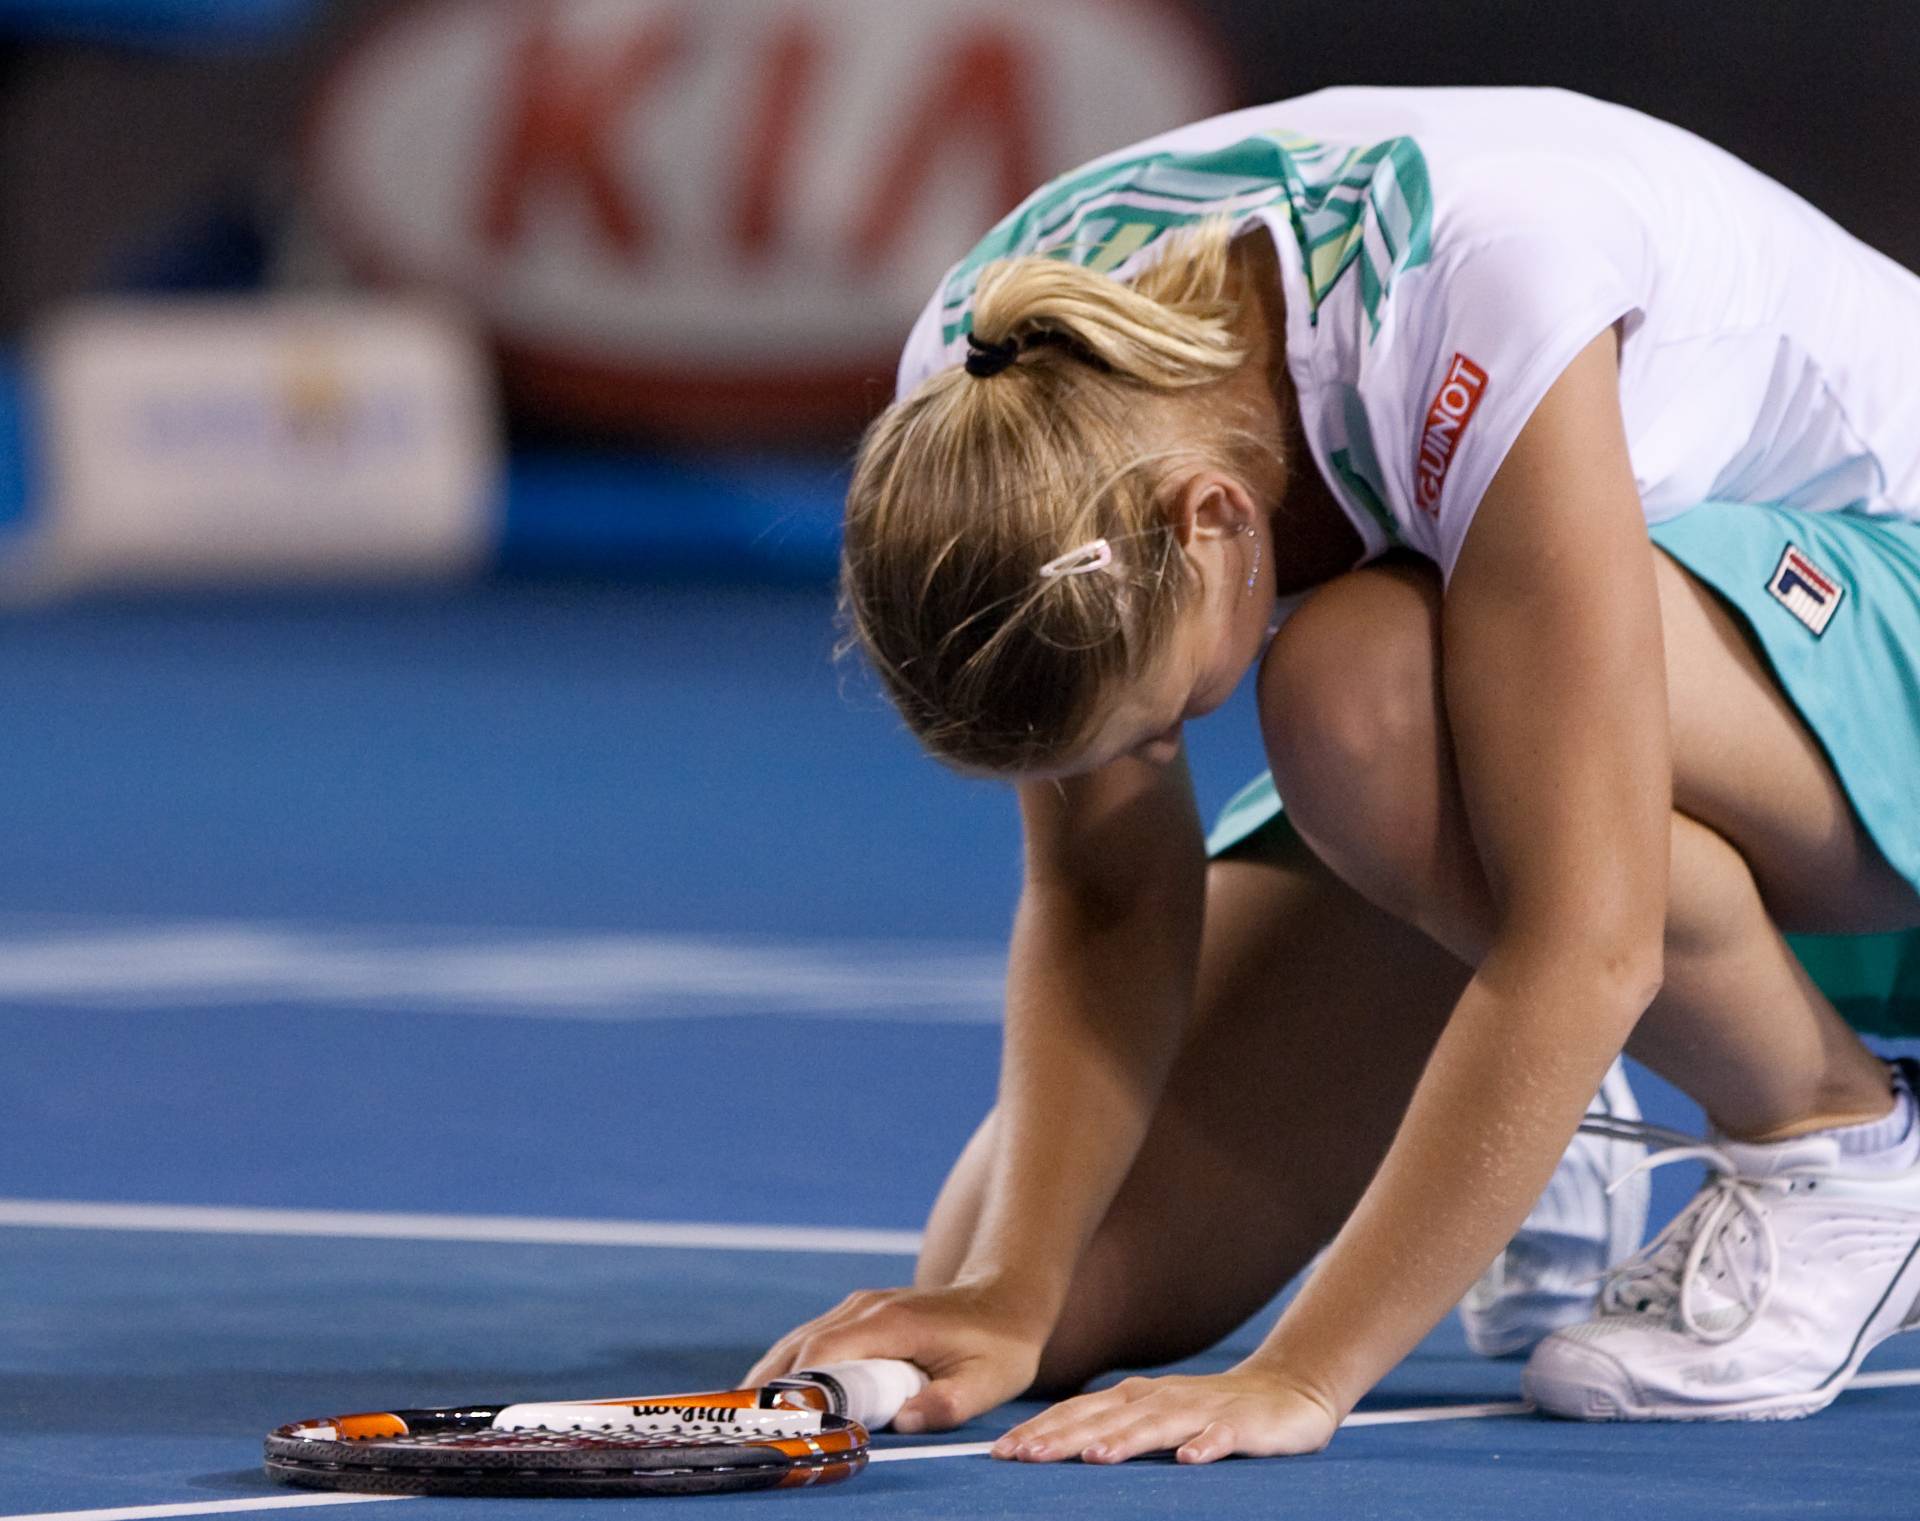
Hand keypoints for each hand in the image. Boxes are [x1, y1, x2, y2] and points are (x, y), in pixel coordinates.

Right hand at [746, 1279, 1044, 1432]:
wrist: (1008, 1295)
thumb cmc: (1001, 1343)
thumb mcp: (989, 1381)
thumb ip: (948, 1403)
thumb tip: (904, 1421)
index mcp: (891, 1323)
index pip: (826, 1355)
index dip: (796, 1390)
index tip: (771, 1423)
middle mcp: (865, 1308)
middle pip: (799, 1348)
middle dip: (767, 1386)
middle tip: (738, 1429)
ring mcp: (859, 1307)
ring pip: (799, 1341)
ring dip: (771, 1376)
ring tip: (742, 1417)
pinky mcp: (858, 1314)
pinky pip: (812, 1340)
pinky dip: (787, 1366)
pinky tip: (770, 1395)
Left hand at [991, 1366, 1338, 1464]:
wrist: (1287, 1391)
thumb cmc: (1208, 1412)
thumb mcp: (1153, 1417)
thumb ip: (1111, 1428)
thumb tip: (1048, 1447)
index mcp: (1135, 1398)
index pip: (1079, 1412)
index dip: (1041, 1429)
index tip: (1002, 1451)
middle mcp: (1162, 1398)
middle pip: (1106, 1417)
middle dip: (1064, 1436)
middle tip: (1025, 1455)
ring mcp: (1203, 1409)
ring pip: (1158, 1424)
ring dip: (1126, 1439)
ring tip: (1094, 1457)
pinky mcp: (1243, 1425)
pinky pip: (1224, 1435)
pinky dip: (1207, 1445)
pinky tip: (1190, 1460)